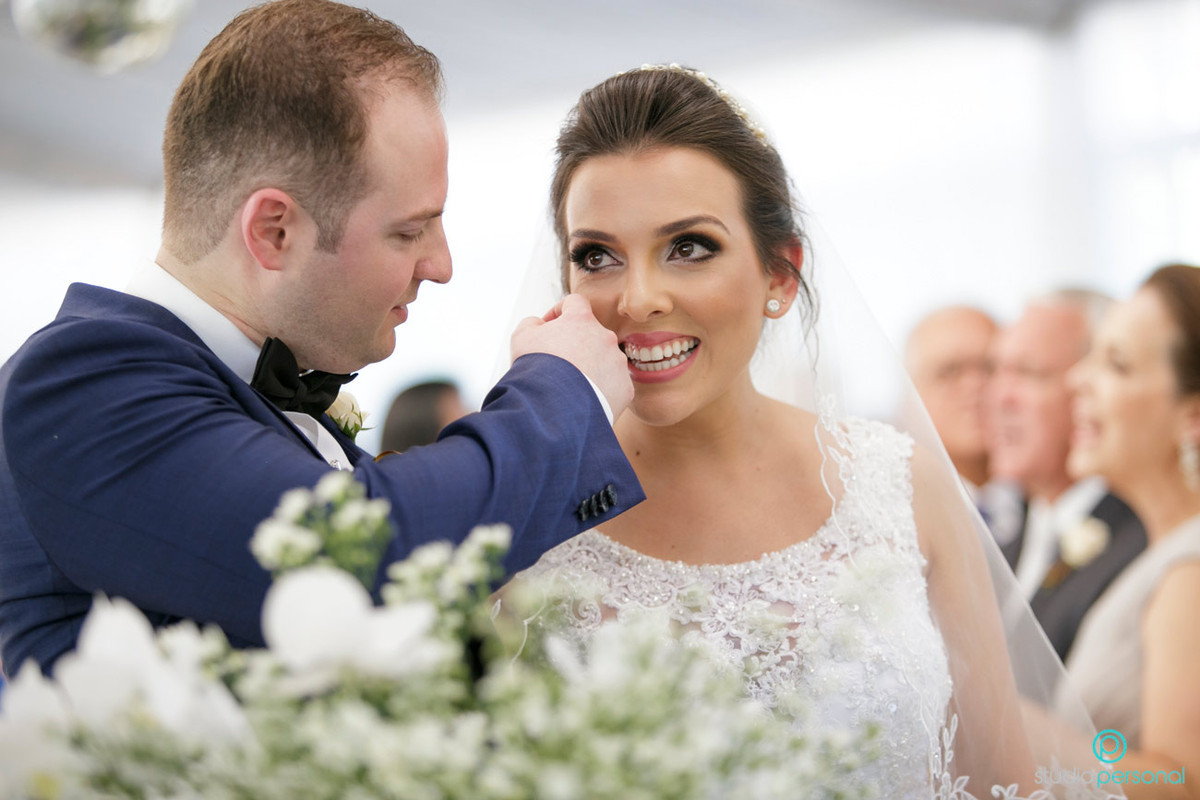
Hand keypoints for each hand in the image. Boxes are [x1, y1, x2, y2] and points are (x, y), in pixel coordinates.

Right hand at [511, 294, 632, 418]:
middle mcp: (606, 337)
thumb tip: (540, 325)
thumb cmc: (535, 369)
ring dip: (589, 368)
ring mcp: (618, 363)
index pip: (575, 303)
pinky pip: (613, 384)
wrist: (554, 409)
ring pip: (604, 360)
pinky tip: (583, 400)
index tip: (549, 328)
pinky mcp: (625, 388)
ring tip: (570, 387)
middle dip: (575, 345)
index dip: (560, 312)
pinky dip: (600, 390)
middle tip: (557, 365)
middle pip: (591, 335)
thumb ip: (532, 323)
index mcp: (582, 320)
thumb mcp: (521, 337)